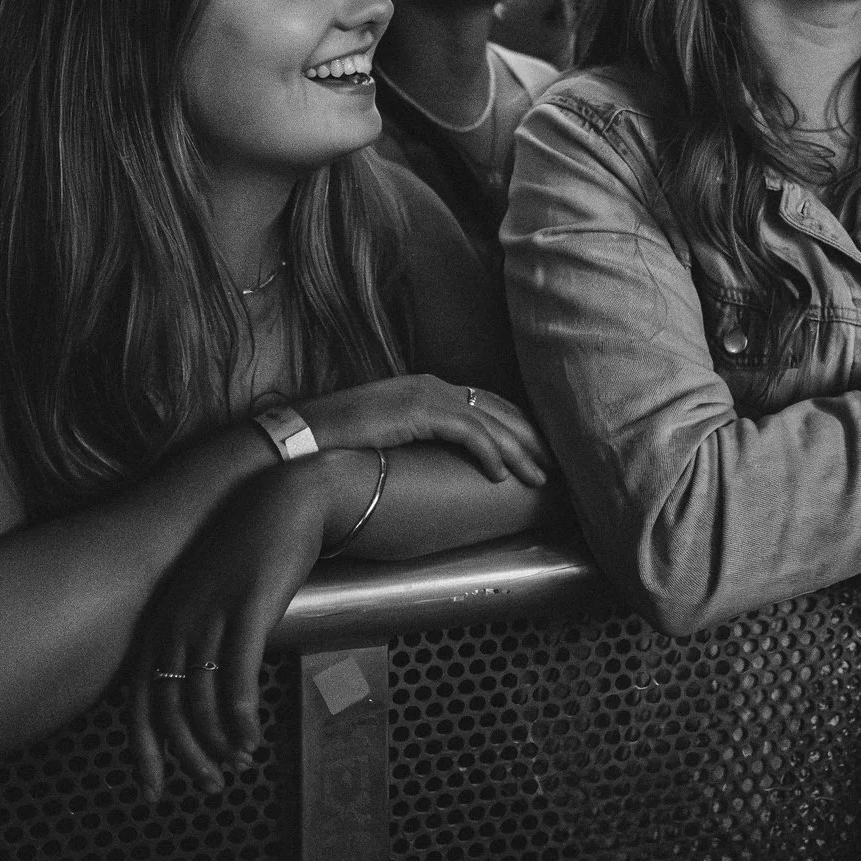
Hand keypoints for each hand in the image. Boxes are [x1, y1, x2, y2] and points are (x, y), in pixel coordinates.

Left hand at [125, 456, 341, 796]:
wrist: (286, 499)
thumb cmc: (250, 550)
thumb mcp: (207, 595)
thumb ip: (194, 636)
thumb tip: (195, 689)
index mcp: (161, 620)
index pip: (139, 700)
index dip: (143, 750)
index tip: (153, 789)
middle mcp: (177, 620)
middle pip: (168, 708)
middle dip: (187, 756)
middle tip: (211, 784)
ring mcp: (211, 614)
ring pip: (201, 699)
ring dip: (219, 741)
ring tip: (240, 762)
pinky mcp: (249, 608)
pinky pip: (236, 674)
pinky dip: (240, 715)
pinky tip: (249, 736)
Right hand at [299, 376, 548, 485]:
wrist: (306, 434)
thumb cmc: (344, 439)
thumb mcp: (392, 432)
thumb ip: (421, 434)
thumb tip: (445, 458)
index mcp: (428, 386)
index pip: (487, 401)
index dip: (516, 424)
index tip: (539, 447)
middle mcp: (432, 384)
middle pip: (497, 408)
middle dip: (529, 436)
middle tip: (555, 463)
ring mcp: (425, 395)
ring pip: (488, 422)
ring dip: (518, 451)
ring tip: (538, 476)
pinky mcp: (417, 412)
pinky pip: (466, 432)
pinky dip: (488, 452)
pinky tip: (501, 475)